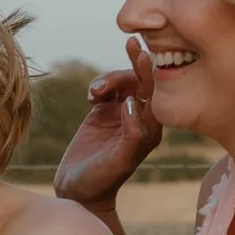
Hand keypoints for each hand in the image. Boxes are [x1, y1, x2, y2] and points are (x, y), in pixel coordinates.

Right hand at [49, 46, 161, 211]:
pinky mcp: (103, 113)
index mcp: (150, 129)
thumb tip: (133, 102)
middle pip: (142, 82)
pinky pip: (106, 89)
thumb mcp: (119, 161)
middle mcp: (139, 119)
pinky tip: (91, 97)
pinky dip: (99, 86)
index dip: (151, 71)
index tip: (144, 53)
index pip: (156, 94)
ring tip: (94, 93)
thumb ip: (131, 133)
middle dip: (135, 63)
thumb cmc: (101, 181)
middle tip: (131, 43)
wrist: (78, 190)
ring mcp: (121, 114)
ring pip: (123, 83)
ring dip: (109, 80)